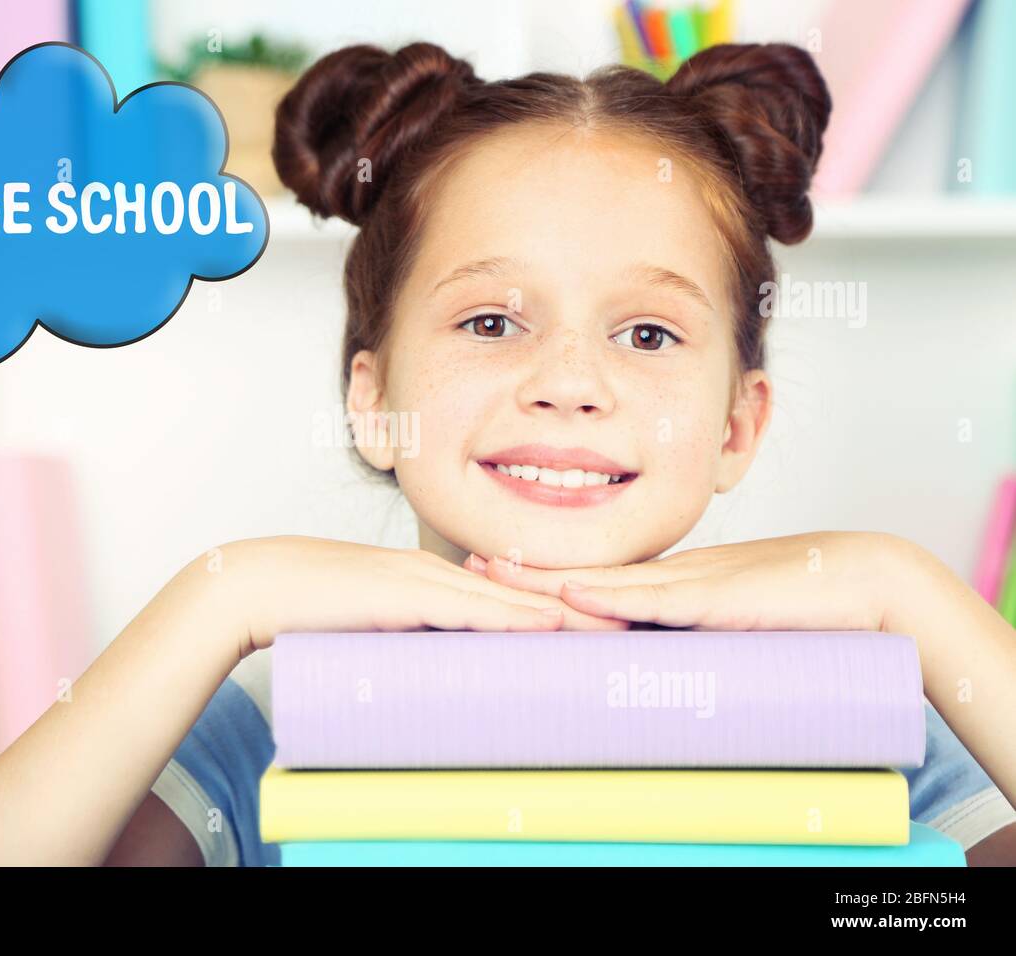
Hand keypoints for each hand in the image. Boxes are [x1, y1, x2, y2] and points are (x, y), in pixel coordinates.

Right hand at [201, 535, 628, 656]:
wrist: (260, 583)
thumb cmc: (310, 608)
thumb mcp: (374, 626)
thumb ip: (409, 641)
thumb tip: (438, 674)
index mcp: (436, 580)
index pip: (510, 596)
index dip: (558, 609)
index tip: (602, 627)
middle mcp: (439, 572)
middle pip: (523, 592)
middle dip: (580, 611)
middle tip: (635, 627)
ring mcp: (424, 578)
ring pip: (508, 598)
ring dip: (561, 615)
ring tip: (612, 630)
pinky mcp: (405, 593)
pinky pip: (468, 607)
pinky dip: (511, 617)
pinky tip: (546, 625)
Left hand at [463, 531, 909, 631]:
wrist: (867, 583)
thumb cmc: (804, 607)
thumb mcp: (731, 624)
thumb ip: (691, 633)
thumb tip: (650, 659)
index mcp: (672, 584)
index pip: (596, 583)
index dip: (545, 581)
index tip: (496, 578)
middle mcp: (672, 578)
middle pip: (585, 575)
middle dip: (527, 575)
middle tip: (470, 564)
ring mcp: (692, 583)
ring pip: (606, 583)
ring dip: (548, 582)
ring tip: (495, 574)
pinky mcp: (718, 598)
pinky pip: (655, 598)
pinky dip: (611, 596)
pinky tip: (572, 594)